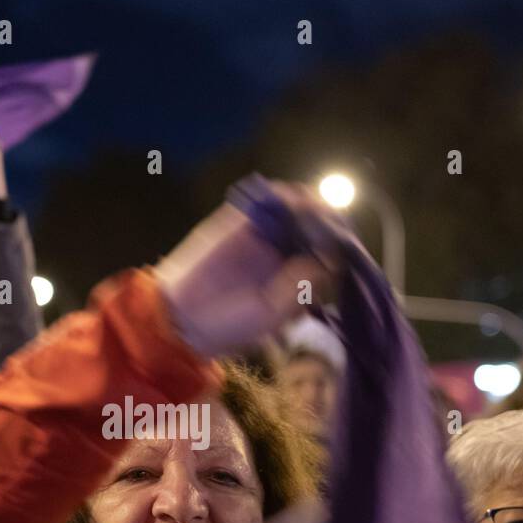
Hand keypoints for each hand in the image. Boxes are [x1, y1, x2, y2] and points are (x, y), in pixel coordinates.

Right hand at [155, 184, 338, 357]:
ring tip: (309, 208)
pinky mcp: (240, 220)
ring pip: (297, 211)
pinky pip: (267, 201)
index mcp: (297, 282)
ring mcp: (264, 236)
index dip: (338, 248)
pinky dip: (280, 197)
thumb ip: (299, 290)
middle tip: (328, 220)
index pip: (329, 258)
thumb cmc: (228, 325)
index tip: (342, 243)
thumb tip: (325, 260)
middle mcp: (285, 257)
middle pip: (318, 230)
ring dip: (307, 206)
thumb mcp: (271, 317)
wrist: (180, 316)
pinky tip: (287, 201)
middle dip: (327, 222)